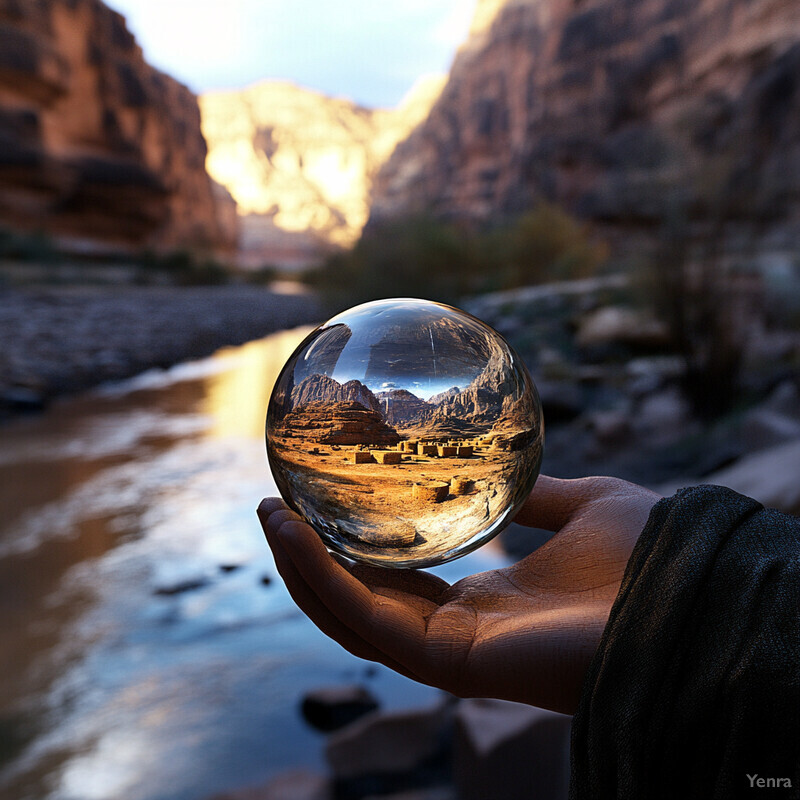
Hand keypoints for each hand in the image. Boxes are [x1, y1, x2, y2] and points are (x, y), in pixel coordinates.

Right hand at [257, 475, 660, 714]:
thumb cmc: (649, 557)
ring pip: (351, 618)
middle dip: (309, 562)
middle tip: (271, 509)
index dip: (350, 553)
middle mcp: (457, 633)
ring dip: (302, 569)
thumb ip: (534, 496)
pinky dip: (325, 581)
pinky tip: (294, 537)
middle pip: (360, 604)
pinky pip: (370, 623)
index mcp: (482, 603)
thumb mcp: (583, 505)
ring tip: (270, 517)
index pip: (395, 586)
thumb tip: (497, 464)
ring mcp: (451, 653)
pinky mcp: (452, 662)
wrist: (689, 599)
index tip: (314, 508)